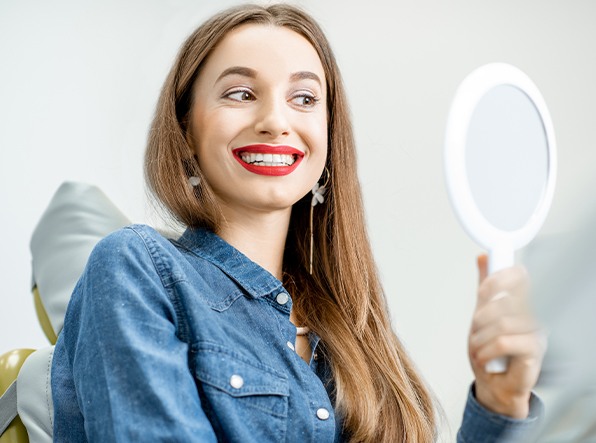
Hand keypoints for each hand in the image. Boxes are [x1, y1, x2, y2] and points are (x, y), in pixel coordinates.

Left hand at [468, 255, 545, 417]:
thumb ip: (485, 288)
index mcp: (523, 303)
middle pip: (505, 300)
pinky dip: (485, 351)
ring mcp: (537, 332)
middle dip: (481, 318)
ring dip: (480, 338)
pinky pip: (503, 342)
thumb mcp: (483, 314)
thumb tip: (483, 257)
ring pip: (501, 323)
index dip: (499, 278)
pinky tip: (484, 357)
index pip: (520, 276)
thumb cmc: (492, 350)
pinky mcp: (534, 351)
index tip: (482, 291)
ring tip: (479, 348)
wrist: (495, 385)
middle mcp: (534, 315)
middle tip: (477, 331)